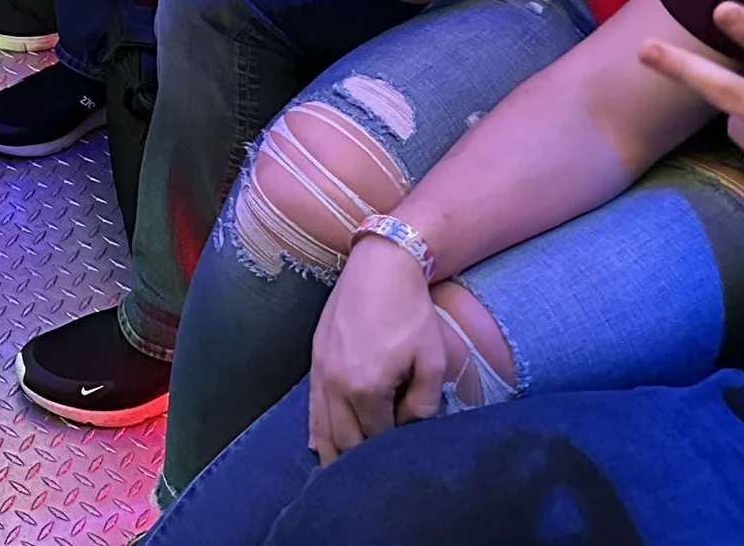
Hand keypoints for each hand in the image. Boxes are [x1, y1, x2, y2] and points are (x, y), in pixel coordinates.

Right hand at [307, 233, 446, 462]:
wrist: (381, 265)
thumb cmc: (411, 311)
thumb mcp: (433, 359)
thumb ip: (424, 403)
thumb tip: (410, 428)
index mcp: (366, 388)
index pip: (378, 437)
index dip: (393, 449)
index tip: (403, 455)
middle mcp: (336, 384)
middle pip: (344, 440)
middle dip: (358, 461)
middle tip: (372, 478)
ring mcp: (321, 370)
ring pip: (322, 427)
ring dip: (332, 453)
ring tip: (338, 477)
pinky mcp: (315, 357)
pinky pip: (311, 405)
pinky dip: (314, 429)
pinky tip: (317, 446)